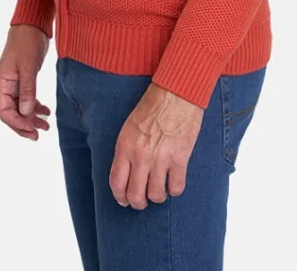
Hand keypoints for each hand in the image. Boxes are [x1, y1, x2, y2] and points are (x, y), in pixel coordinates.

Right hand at [0, 24, 50, 140]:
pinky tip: (46, 111)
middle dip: (24, 124)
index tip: (31, 130)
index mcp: (0, 82)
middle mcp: (4, 85)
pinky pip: (27, 99)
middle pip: (11, 112)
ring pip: (20, 107)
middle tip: (38, 135)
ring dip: (31, 117)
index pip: (3, 110)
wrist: (32, 25)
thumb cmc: (27, 42)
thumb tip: (27, 113)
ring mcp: (13, 83)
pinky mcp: (23, 79)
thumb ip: (27, 90)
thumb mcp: (28, 66)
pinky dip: (35, 106)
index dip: (16, 123)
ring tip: (46, 126)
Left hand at [109, 82, 203, 208]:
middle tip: (143, 201)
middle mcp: (140, 155)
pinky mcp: (180, 158)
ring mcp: (160, 158)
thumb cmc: (153, 106)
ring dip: (158, 196)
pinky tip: (174, 182)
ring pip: (156, 195)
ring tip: (160, 190)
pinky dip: (175, 189)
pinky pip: (176, 188)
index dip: (120, 197)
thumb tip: (128, 175)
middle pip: (135, 195)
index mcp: (125, 146)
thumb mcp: (130, 126)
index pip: (116, 183)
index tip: (125, 200)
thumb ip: (127, 151)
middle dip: (138, 203)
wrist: (176, 93)